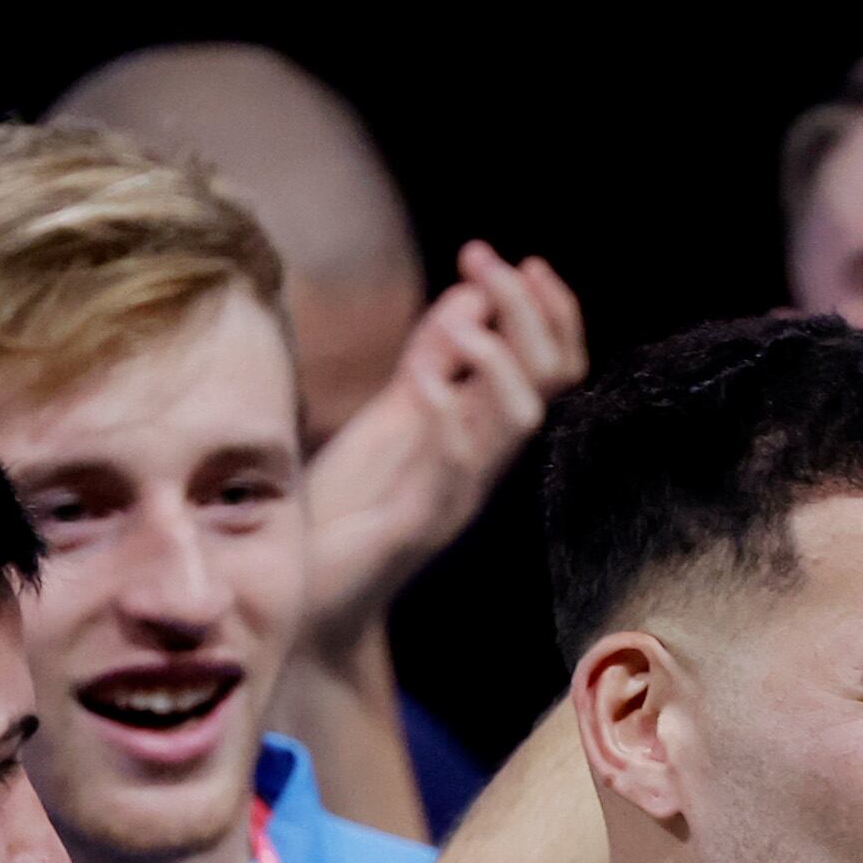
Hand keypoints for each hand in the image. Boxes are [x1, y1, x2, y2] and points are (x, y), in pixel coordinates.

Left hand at [303, 242, 589, 642]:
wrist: (309, 604)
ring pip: (521, 419)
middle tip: (490, 258)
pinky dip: (445, 410)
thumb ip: (432, 360)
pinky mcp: (422, 525)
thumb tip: (470, 294)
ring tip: (461, 318)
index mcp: (481, 434)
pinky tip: (418, 377)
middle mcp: (483, 462)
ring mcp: (459, 494)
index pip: (554, 367)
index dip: (552, 311)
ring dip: (498, 357)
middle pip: (551, 379)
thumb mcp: (391, 416)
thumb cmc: (345, 511)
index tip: (521, 259)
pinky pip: (456, 464)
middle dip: (530, 310)